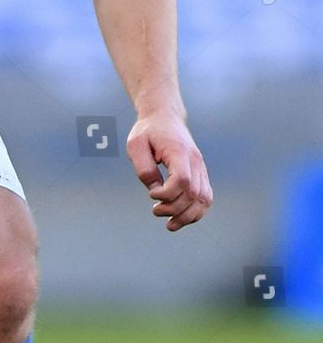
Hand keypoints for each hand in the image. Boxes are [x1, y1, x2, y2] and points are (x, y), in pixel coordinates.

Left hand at [126, 110, 212, 230]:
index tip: (152, 195)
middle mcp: (195, 161)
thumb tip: (156, 191)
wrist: (165, 117)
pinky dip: (196, 212)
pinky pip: (206, 197)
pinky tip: (181, 219)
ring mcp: (201, 168)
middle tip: (155, 210)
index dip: (167, 194)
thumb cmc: (148, 131)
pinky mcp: (201, 174)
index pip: (182, 180)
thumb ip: (144, 169)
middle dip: (174, 209)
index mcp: (179, 151)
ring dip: (187, 216)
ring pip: (204, 199)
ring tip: (169, 224)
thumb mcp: (136, 145)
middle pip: (193, 193)